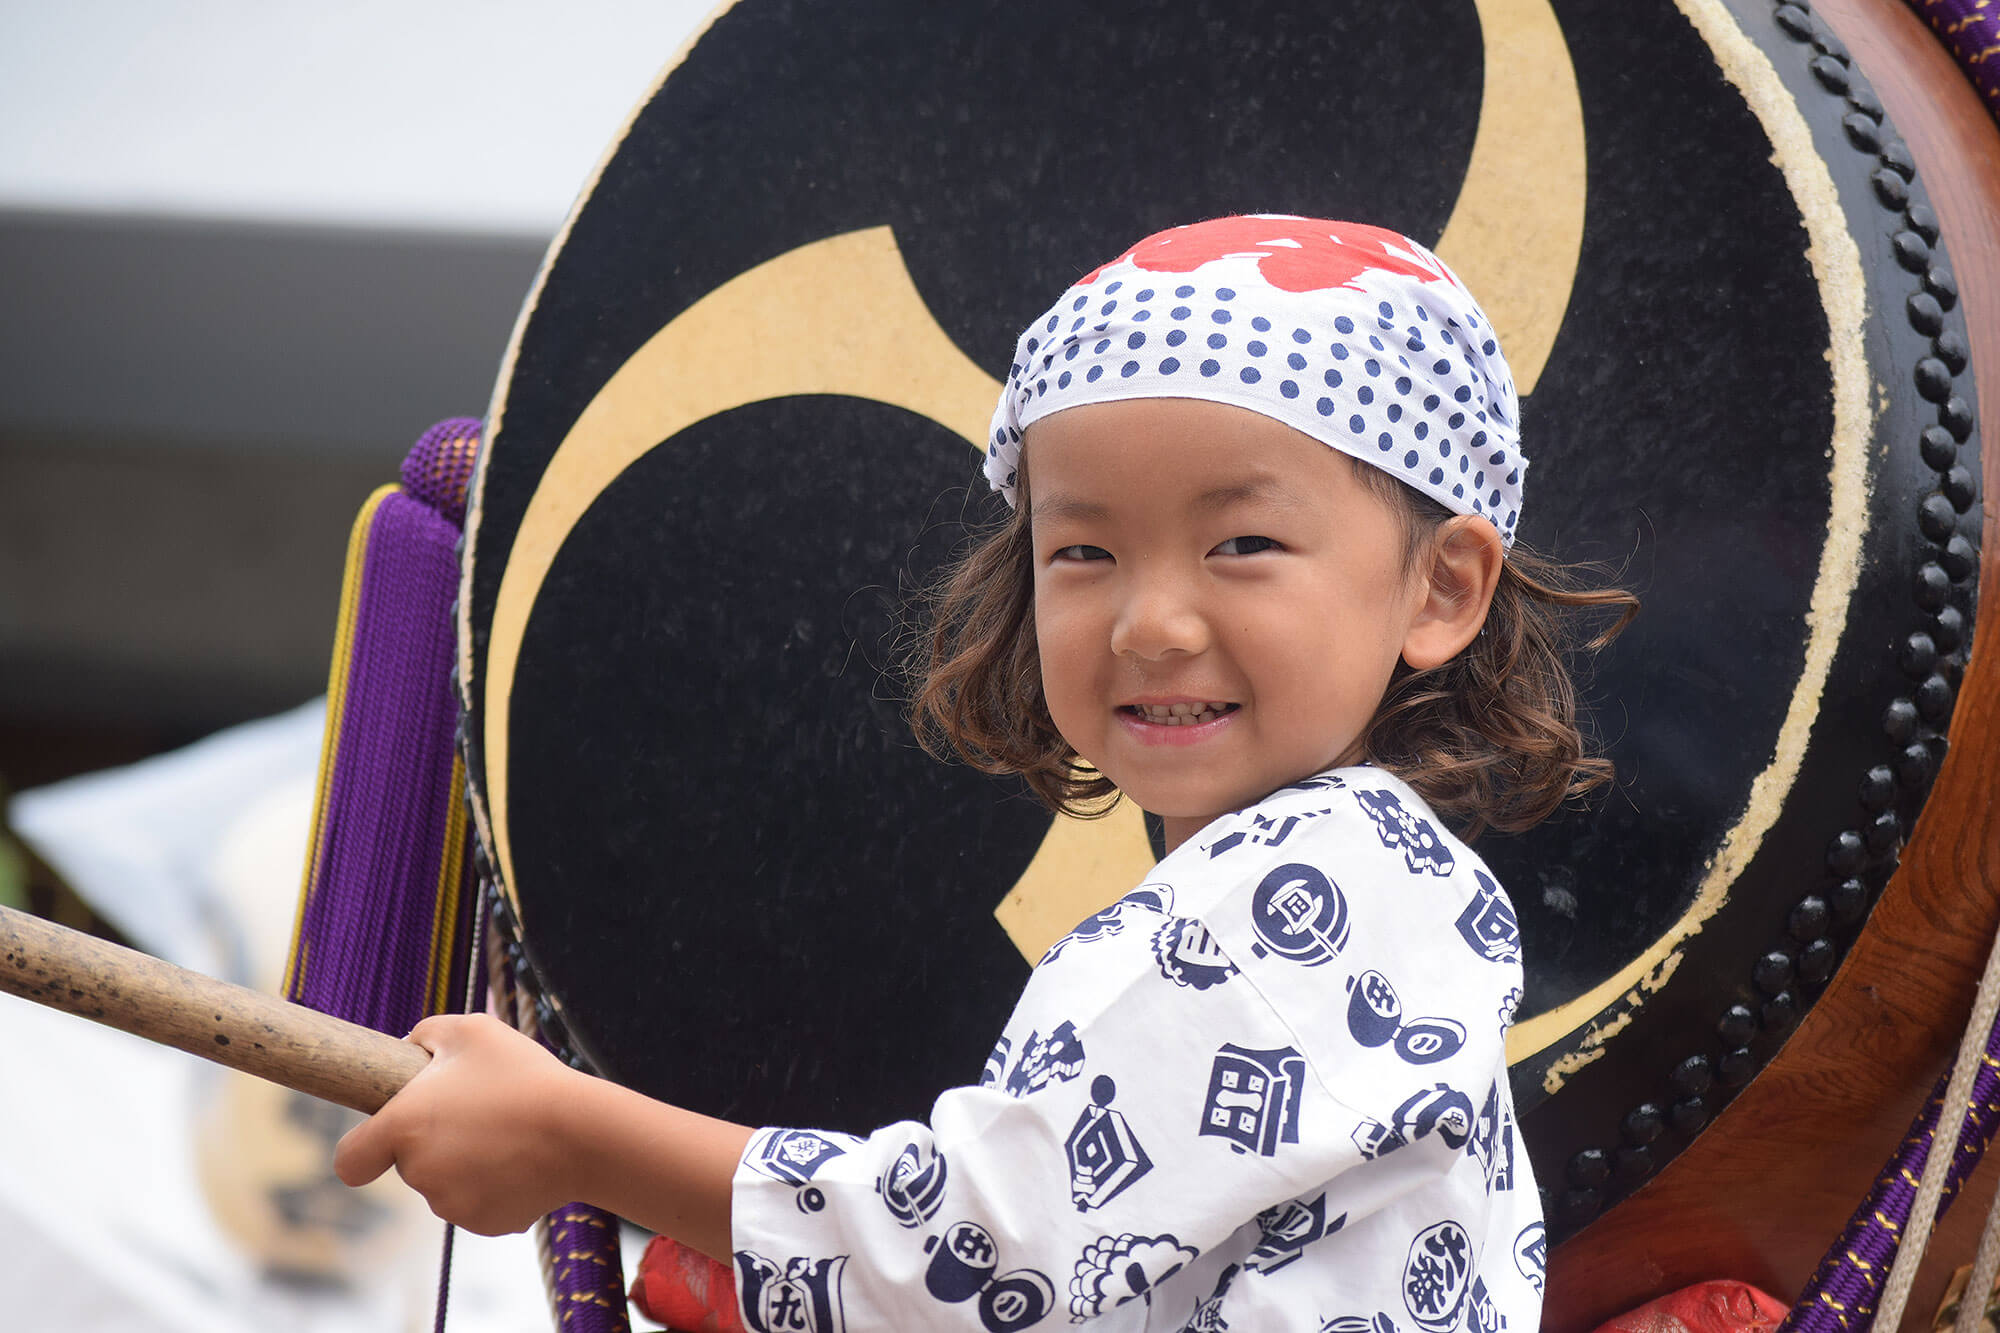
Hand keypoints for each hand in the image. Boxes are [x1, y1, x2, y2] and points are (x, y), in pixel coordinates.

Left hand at [334, 1013, 583, 1234]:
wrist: (582, 1132)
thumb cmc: (524, 1075)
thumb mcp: (472, 1029)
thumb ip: (426, 1034)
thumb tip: (408, 1048)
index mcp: (404, 1126)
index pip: (350, 1160)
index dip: (362, 1149)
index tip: (383, 1140)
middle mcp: (419, 1173)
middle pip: (410, 1164)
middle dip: (434, 1142)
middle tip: (478, 1111)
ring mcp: (451, 1204)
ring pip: (445, 1184)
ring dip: (465, 1163)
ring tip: (508, 1133)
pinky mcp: (484, 1223)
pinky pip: (477, 1204)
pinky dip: (493, 1186)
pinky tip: (522, 1160)